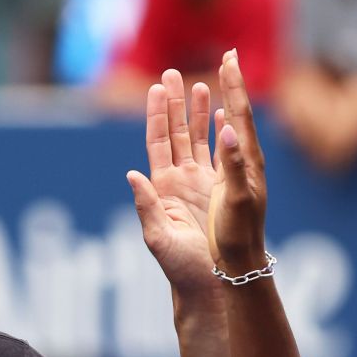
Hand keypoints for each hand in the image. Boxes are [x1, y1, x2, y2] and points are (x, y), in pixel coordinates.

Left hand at [126, 68, 219, 297]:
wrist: (209, 284)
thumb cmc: (181, 268)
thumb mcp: (158, 238)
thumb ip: (145, 207)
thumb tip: (131, 174)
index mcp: (161, 188)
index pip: (157, 142)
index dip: (156, 114)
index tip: (157, 87)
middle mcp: (178, 181)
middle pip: (175, 132)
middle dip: (174, 102)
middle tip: (173, 72)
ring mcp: (199, 184)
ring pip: (198, 139)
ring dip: (199, 112)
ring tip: (201, 83)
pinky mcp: (219, 191)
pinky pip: (219, 156)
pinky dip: (221, 133)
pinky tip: (224, 114)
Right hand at [207, 49, 268, 271]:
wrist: (237, 266)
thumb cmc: (238, 236)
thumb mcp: (238, 201)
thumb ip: (230, 165)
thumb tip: (226, 130)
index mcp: (245, 163)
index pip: (239, 114)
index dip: (234, 85)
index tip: (231, 57)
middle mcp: (238, 163)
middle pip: (227, 114)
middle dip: (222, 85)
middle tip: (224, 54)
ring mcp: (227, 173)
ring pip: (216, 128)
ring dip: (210, 103)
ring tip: (206, 79)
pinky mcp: (218, 185)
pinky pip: (215, 148)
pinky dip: (216, 126)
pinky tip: (219, 117)